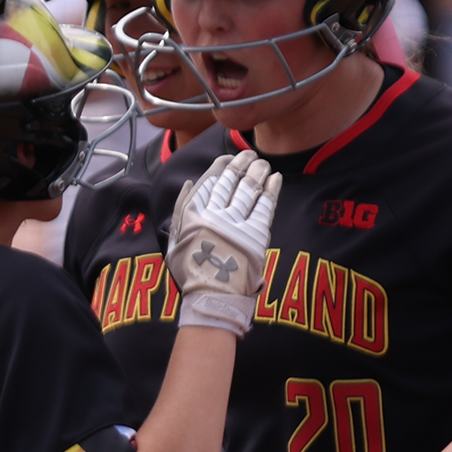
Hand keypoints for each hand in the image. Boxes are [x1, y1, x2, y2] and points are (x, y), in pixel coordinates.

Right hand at [165, 150, 280, 334]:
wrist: (212, 296)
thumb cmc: (192, 271)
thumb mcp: (175, 240)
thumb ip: (181, 210)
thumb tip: (192, 183)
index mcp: (194, 213)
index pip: (210, 181)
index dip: (221, 166)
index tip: (229, 158)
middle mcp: (216, 213)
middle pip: (231, 181)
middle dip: (241, 164)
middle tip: (250, 155)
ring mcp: (237, 222)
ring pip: (249, 189)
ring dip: (257, 172)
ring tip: (263, 164)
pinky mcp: (256, 234)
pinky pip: (265, 205)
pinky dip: (271, 190)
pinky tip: (275, 178)